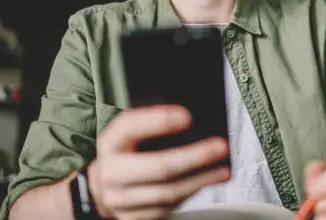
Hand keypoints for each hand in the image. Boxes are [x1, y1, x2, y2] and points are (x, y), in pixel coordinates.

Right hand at [88, 105, 229, 219]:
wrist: (103, 186)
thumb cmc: (128, 151)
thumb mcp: (131, 132)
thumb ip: (154, 123)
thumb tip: (192, 120)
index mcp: (110, 142)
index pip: (130, 127)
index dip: (158, 121)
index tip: (187, 116)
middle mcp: (112, 172)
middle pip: (158, 167)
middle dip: (195, 156)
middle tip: (220, 146)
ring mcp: (121, 199)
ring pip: (168, 192)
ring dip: (201, 180)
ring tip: (223, 169)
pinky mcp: (133, 218)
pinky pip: (168, 207)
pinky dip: (191, 193)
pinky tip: (206, 181)